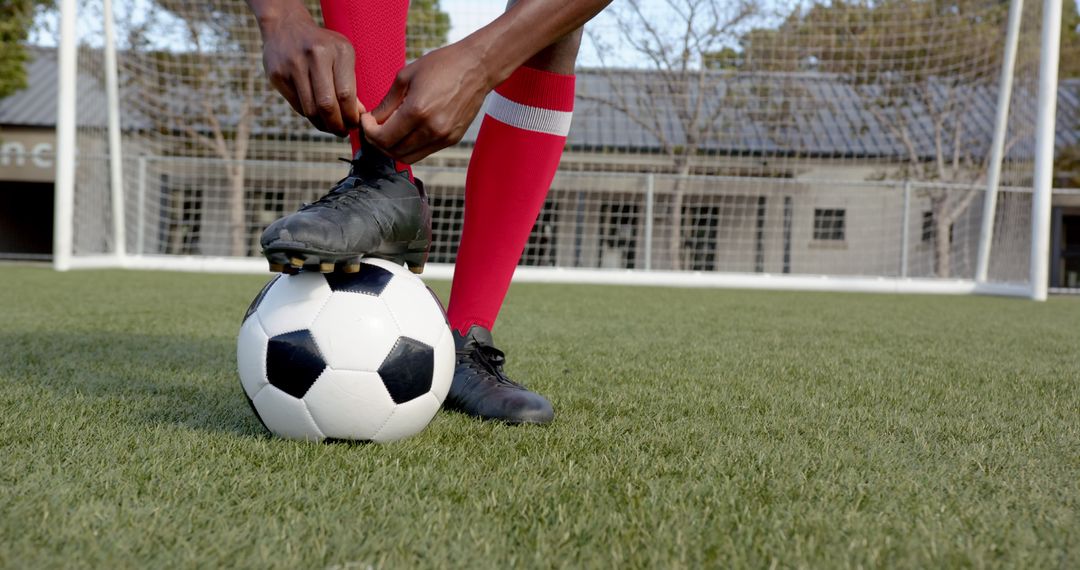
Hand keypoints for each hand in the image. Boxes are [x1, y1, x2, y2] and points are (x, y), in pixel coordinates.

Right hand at [260, 15, 361, 135]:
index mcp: (338, 50)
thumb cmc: (322, 46)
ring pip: (310, 109)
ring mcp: (293, 65)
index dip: (351, 116)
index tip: (354, 124)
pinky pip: (297, 105)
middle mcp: (315, 56)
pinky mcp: (278, 75)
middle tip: (342, 132)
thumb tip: (357, 115)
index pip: (345, 94)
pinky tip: (316, 115)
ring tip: (330, 127)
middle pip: (326, 105)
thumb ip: (350, 84)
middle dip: (337, 125)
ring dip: (323, 125)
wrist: (285, 26)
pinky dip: (309, 115)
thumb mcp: (342, 56)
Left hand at [362, 42, 493, 163]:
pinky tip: (406, 131)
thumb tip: (373, 120)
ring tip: (388, 132)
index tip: (367, 121)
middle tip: (373, 128)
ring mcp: (443, 137)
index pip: (383, 138)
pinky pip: (423, 152)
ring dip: (392, 148)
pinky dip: (409, 147)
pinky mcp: (451, 140)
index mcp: (417, 111)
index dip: (368, 132)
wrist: (477, 67)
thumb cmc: (442, 64)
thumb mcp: (406, 75)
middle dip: (377, 142)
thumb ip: (387, 102)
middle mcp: (431, 129)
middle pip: (393, 152)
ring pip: (408, 158)